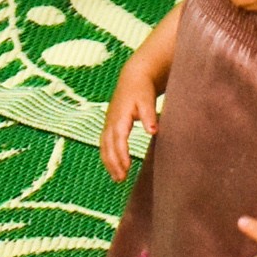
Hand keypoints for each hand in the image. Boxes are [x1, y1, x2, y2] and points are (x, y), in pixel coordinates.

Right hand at [100, 62, 159, 179]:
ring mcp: (108, 123)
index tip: (127, 167)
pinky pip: (104, 144)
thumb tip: (153, 131)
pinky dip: (107, 156)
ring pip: (104, 146)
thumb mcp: (147, 100)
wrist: (133, 77)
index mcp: (120, 116)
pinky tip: (115, 167)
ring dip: (109, 163)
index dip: (121, 154)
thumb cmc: (142, 89)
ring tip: (118, 179)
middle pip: (108, 145)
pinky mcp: (109, 125)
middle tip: (121, 179)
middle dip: (113, 163)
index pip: (118, 139)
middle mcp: (111, 121)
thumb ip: (149, 116)